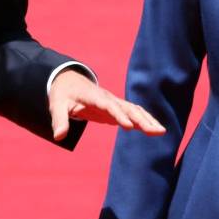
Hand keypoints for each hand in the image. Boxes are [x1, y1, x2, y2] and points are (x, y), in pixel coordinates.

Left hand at [48, 70, 165, 141]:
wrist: (69, 82)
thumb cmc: (62, 94)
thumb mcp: (56, 106)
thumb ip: (59, 120)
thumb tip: (59, 137)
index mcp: (94, 97)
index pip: (109, 106)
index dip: (119, 115)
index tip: (129, 127)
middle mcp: (108, 98)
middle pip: (128, 108)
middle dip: (142, 119)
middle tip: (157, 131)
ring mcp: (114, 103)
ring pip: (134, 110)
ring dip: (147, 120)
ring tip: (161, 132)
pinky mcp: (116, 109)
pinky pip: (133, 113)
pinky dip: (144, 120)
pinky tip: (154, 129)